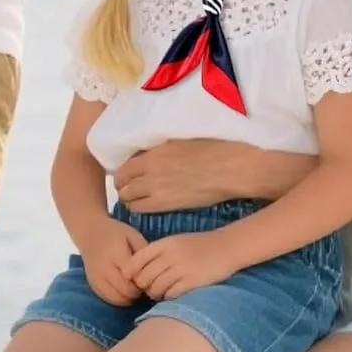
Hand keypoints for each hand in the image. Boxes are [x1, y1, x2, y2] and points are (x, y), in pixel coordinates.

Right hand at [75, 217, 147, 306]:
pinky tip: (124, 290)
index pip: (132, 274)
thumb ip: (144, 253)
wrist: (90, 232)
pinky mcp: (93, 285)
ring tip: (134, 287)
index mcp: (115, 252)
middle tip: (143, 283)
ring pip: (117, 298)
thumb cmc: (115, 233)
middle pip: (125, 289)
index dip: (143, 278)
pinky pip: (109, 299)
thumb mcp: (133, 236)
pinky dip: (120, 299)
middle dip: (138, 290)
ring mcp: (96, 278)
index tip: (148, 275)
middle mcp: (103, 267)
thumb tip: (153, 273)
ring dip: (129, 297)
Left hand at [113, 138, 253, 213]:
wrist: (229, 168)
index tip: (127, 175)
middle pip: (122, 184)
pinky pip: (141, 209)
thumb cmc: (211, 149)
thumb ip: (158, 150)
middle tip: (130, 188)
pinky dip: (139, 208)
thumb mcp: (178, 141)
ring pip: (128, 199)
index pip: (123, 167)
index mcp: (154, 153)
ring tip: (137, 198)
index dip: (122, 173)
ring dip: (129, 198)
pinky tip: (147, 205)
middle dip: (123, 187)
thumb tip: (145, 156)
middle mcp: (150, 171)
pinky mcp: (167, 204)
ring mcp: (157, 189)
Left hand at [129, 230, 242, 299]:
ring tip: (162, 292)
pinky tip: (174, 293)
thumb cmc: (199, 245)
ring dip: (155, 294)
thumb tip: (135, 272)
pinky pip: (171, 294)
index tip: (134, 279)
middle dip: (143, 286)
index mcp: (165, 243)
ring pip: (155, 288)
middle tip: (150, 288)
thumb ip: (157, 253)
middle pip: (143, 278)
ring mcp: (182, 268)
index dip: (131, 273)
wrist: (227, 246)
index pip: (136, 260)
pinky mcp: (193, 281)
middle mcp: (171, 255)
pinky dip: (169, 297)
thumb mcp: (176, 242)